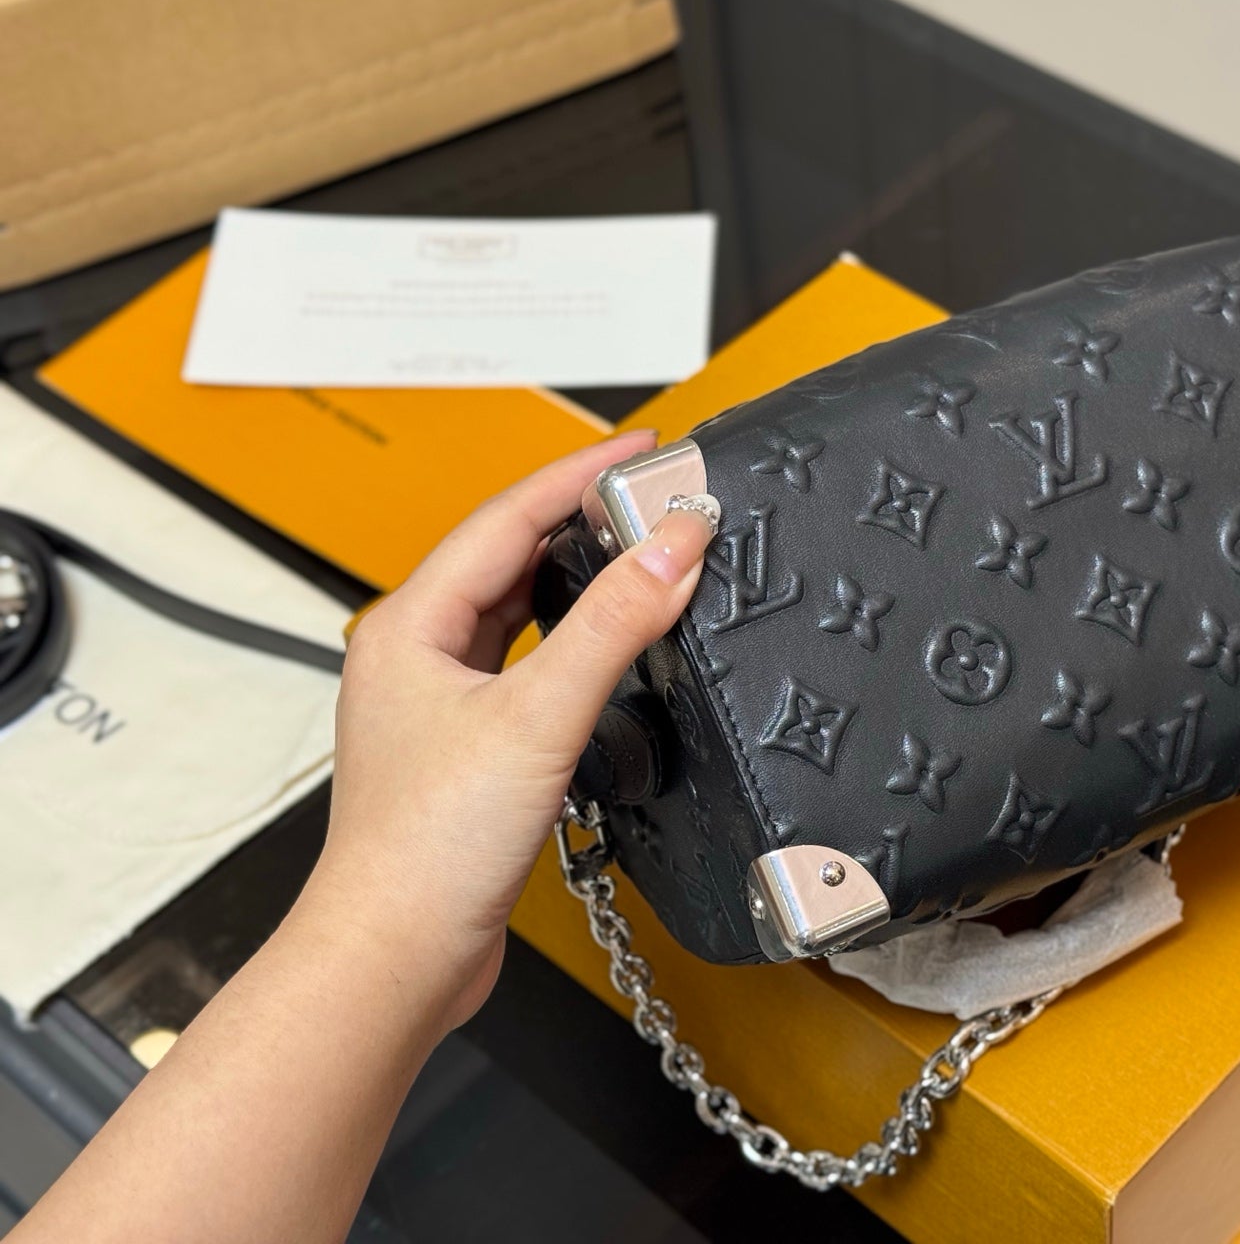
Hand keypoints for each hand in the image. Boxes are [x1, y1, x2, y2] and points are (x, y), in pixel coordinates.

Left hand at [299, 431, 714, 1034]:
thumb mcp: (539, 718)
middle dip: (581, 519)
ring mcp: (438, 704)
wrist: (397, 958)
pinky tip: (605, 648)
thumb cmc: (427, 851)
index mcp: (409, 627)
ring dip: (576, 578)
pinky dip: (573, 641)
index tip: (642, 451)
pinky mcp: (468, 750)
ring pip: (517, 612)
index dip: (578, 475)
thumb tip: (672, 546)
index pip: (506, 518)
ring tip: (637, 551)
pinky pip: (527, 665)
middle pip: (509, 557)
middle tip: (652, 496)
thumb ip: (612, 625)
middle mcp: (415, 656)